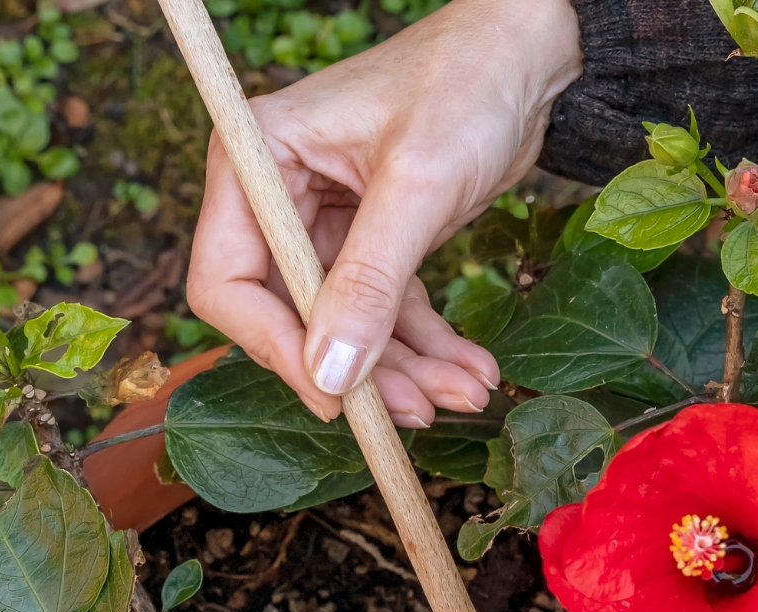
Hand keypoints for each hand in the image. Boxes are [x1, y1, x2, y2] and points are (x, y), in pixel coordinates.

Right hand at [187, 0, 581, 424]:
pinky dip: (427, 346)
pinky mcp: (377, 242)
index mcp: (257, 161)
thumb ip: (370, 281)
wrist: (528, 54)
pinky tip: (471, 370)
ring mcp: (328, 222)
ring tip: (464, 394)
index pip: (229, 281)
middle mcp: (279, 195)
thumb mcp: (416, 185)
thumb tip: (330, 374)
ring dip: (403, 370)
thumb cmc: (464, 84)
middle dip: (356, 370)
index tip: (333, 395)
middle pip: (291, 316)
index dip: (275, 347)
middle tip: (415, 412)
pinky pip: (389, 312)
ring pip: (348, 326)